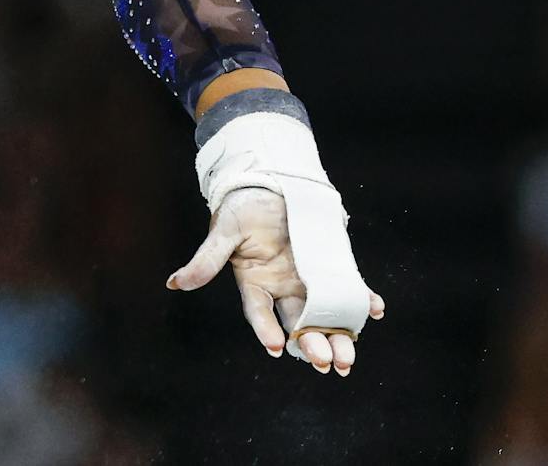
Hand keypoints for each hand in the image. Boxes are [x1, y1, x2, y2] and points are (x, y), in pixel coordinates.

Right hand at [166, 185, 385, 374]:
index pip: (261, 313)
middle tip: (328, 363)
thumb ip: (205, 261)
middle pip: (299, 322)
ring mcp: (308, 278)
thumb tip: (173, 283)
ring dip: (339, 334)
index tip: (277, 349)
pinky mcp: (329, 265)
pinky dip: (362, 299)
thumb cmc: (240, 208)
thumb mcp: (223, 232)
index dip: (267, 331)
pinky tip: (374, 309)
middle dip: (313, 343)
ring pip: (325, 313)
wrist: (270, 183)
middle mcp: (283, 287)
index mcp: (256, 283)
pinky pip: (348, 286)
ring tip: (349, 357)